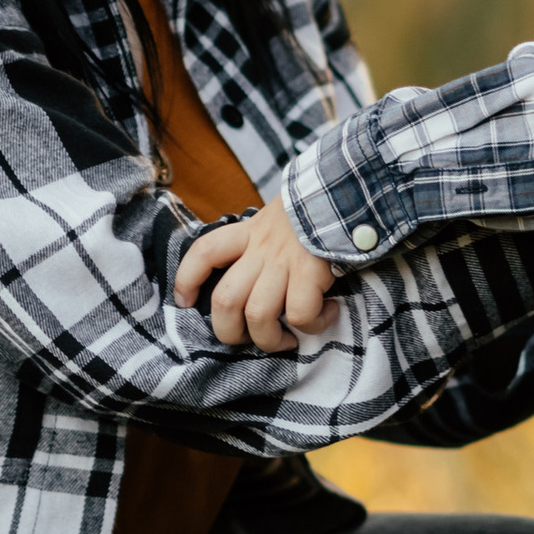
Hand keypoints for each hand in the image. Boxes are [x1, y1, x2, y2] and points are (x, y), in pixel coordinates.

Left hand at [173, 206, 340, 351]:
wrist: (348, 192)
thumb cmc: (313, 214)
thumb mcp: (276, 219)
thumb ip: (258, 244)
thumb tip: (251, 286)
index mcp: (248, 233)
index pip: (204, 252)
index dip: (187, 279)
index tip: (185, 301)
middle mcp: (260, 249)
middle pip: (224, 300)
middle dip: (229, 332)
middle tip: (246, 339)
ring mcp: (284, 261)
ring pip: (258, 315)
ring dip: (270, 340)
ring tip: (287, 340)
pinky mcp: (310, 272)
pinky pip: (300, 315)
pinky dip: (312, 326)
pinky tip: (328, 314)